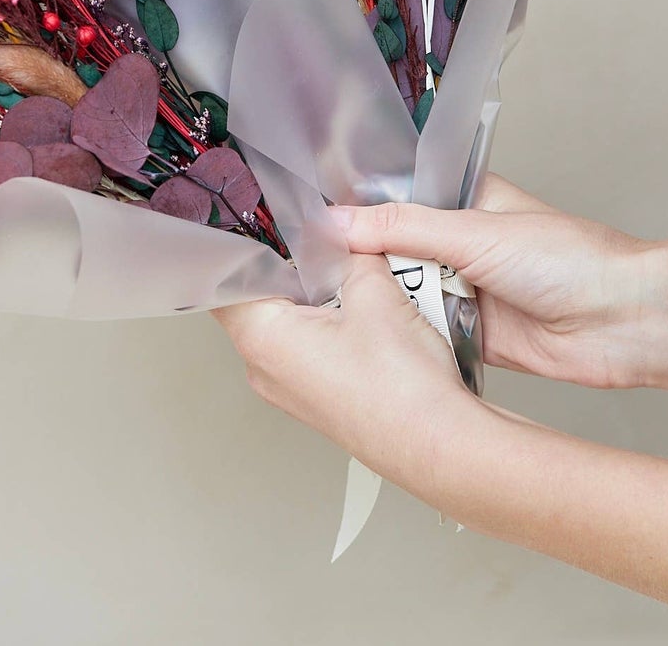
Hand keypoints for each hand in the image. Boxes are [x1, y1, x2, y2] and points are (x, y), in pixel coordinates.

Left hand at [213, 253, 480, 493]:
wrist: (441, 447)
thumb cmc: (402, 386)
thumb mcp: (375, 290)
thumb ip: (348, 252)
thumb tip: (338, 235)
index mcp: (261, 338)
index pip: (226, 278)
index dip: (247, 244)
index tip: (268, 221)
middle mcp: (264, 368)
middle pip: (259, 297)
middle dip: (291, 265)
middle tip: (323, 243)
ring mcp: (290, 389)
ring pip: (288, 322)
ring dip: (316, 294)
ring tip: (353, 276)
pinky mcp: (317, 400)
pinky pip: (309, 348)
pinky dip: (330, 322)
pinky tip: (367, 312)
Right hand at [334, 174, 658, 388]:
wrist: (625, 323)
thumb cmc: (571, 260)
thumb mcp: (475, 232)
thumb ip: (403, 228)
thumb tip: (338, 222)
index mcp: (462, 201)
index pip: (394, 201)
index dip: (355, 213)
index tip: (309, 226)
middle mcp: (459, 244)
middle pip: (391, 251)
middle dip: (361, 264)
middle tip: (309, 273)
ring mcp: (465, 290)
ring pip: (405, 295)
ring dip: (383, 303)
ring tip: (331, 307)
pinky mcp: (472, 335)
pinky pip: (426, 334)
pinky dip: (407, 337)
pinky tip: (373, 338)